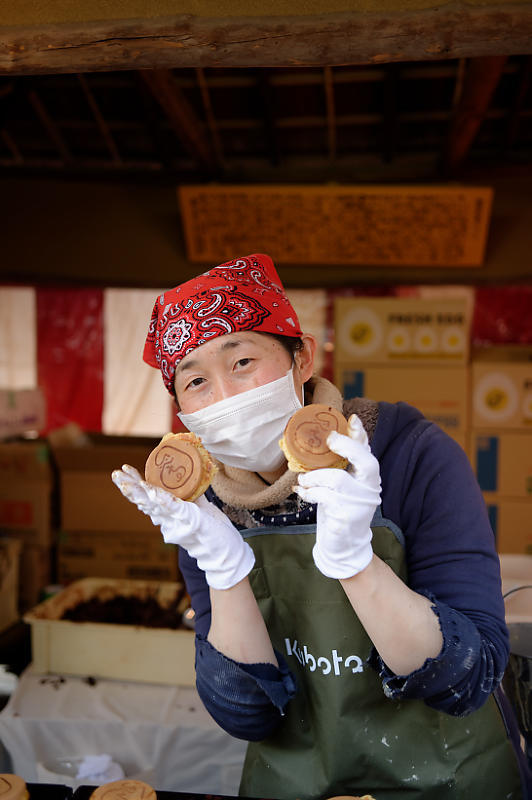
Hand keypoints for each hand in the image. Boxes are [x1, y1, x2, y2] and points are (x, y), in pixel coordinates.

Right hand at [111, 465, 254, 589]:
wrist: (226, 553)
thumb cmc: (213, 531)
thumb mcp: (200, 508)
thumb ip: (191, 494)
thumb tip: (188, 473)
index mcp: (169, 515)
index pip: (147, 497)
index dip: (134, 484)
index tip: (122, 470)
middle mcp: (169, 520)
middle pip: (145, 503)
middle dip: (129, 488)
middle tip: (115, 474)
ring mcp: (179, 522)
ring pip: (155, 507)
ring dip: (140, 493)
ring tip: (127, 483)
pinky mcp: (192, 522)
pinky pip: (177, 510)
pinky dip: (165, 501)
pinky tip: (155, 493)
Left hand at [294, 414, 380, 578]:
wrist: (344, 545)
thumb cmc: (340, 507)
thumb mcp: (343, 484)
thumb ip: (339, 465)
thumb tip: (323, 440)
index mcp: (368, 477)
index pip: (368, 451)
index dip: (361, 434)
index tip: (351, 419)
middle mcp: (369, 488)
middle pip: (366, 461)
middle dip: (346, 446)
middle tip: (329, 439)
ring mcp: (359, 503)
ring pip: (337, 479)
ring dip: (314, 476)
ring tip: (303, 479)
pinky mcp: (346, 517)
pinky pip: (323, 498)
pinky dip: (309, 493)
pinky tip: (302, 492)